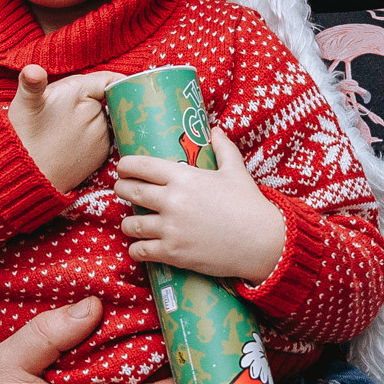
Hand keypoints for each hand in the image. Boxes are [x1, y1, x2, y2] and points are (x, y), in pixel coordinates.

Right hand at [10, 65, 120, 195]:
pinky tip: (72, 141)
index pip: (109, 80)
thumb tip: (33, 71)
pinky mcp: (102, 154)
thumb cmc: (23, 135)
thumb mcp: (23, 102)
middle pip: (103, 99)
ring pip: (103, 118)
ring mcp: (103, 136)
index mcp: (81, 94)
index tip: (110, 83)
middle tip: (66, 109)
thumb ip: (32, 82)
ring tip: (65, 127)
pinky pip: (103, 137)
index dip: (110, 80)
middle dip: (91, 99)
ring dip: (91, 118)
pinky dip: (92, 136)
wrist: (27, 175)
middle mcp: (98, 114)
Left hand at [117, 130, 286, 285]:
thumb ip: (223, 148)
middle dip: (122, 190)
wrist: (262, 243)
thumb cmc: (249, 205)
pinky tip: (140, 247)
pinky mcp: (173, 253)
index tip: (123, 168)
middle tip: (124, 191)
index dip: (125, 166)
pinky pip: (140, 251)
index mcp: (183, 177)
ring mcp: (170, 228)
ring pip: (130, 224)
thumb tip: (216, 130)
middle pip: (128, 191)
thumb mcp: (236, 171)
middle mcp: (172, 201)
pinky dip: (136, 249)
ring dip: (128, 223)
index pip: (140, 165)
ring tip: (133, 222)